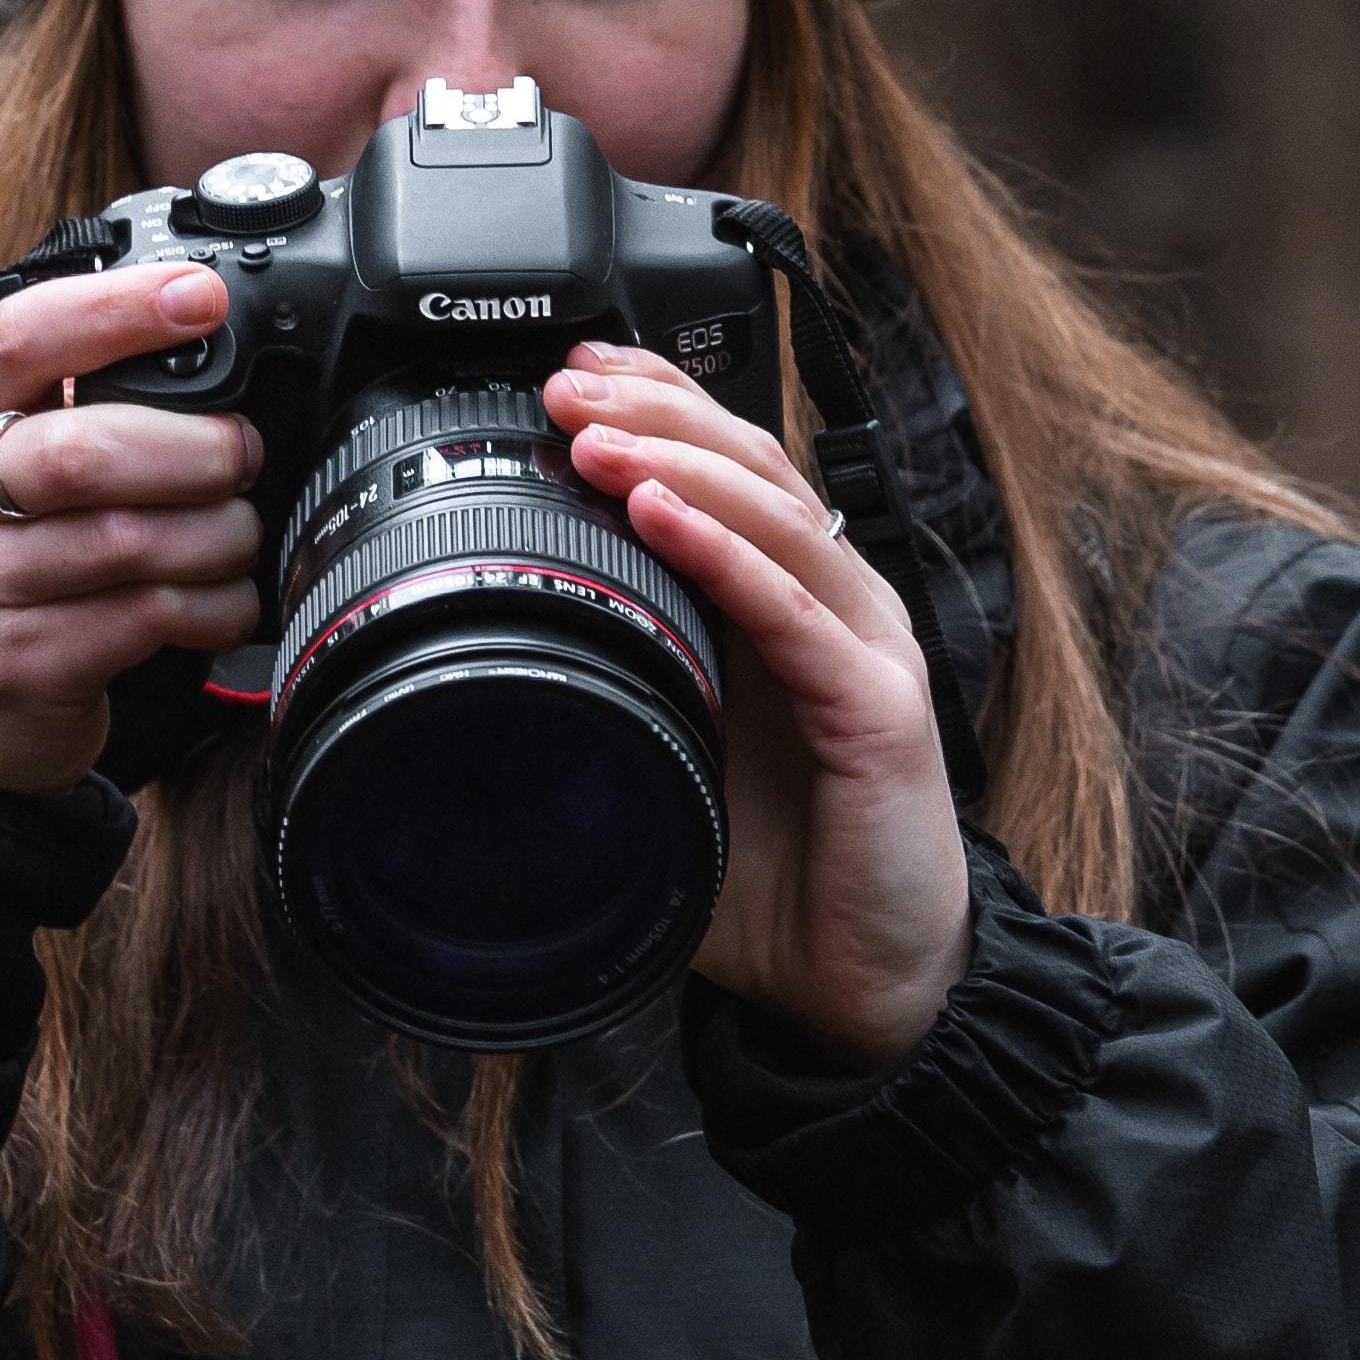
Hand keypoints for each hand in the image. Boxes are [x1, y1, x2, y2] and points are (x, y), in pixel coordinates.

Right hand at [0, 267, 264, 793]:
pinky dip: (212, 606)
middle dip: (196, 451)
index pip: (19, 337)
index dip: (116, 308)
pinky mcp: (22, 661)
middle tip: (242, 456)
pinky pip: (145, 616)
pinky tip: (223, 601)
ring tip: (238, 535)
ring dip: (217, 536)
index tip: (201, 296)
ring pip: (127, 541)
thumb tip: (202, 338)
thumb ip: (73, 403)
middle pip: (85, 451)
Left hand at [544, 343, 971, 1063]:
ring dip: (679, 460)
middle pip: (749, 463)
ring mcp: (862, 648)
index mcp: (780, 609)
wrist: (870, 987)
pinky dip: (725, 552)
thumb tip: (480, 679)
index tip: (569, 372)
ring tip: (595, 434)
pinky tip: (664, 512)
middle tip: (564, 383)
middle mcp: (830, 607)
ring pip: (774, 514)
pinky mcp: (879, 707)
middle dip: (655, 409)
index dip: (657, 405)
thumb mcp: (665, 769)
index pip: (724, 470)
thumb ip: (604, 707)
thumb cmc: (782, 877)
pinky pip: (795, 610)